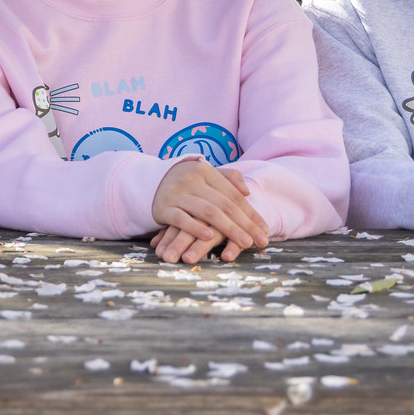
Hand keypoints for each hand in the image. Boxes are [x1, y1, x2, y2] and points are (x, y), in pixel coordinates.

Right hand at [149, 159, 267, 263]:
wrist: (148, 182)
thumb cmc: (186, 183)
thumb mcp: (205, 175)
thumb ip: (228, 179)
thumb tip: (247, 191)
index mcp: (206, 171)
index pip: (233, 195)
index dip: (251, 213)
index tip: (264, 229)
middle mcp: (191, 179)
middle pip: (224, 205)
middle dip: (245, 225)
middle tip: (260, 240)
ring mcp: (176, 193)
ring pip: (207, 212)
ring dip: (228, 229)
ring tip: (245, 243)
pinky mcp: (163, 207)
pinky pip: (181, 219)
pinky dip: (195, 228)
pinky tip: (209, 237)